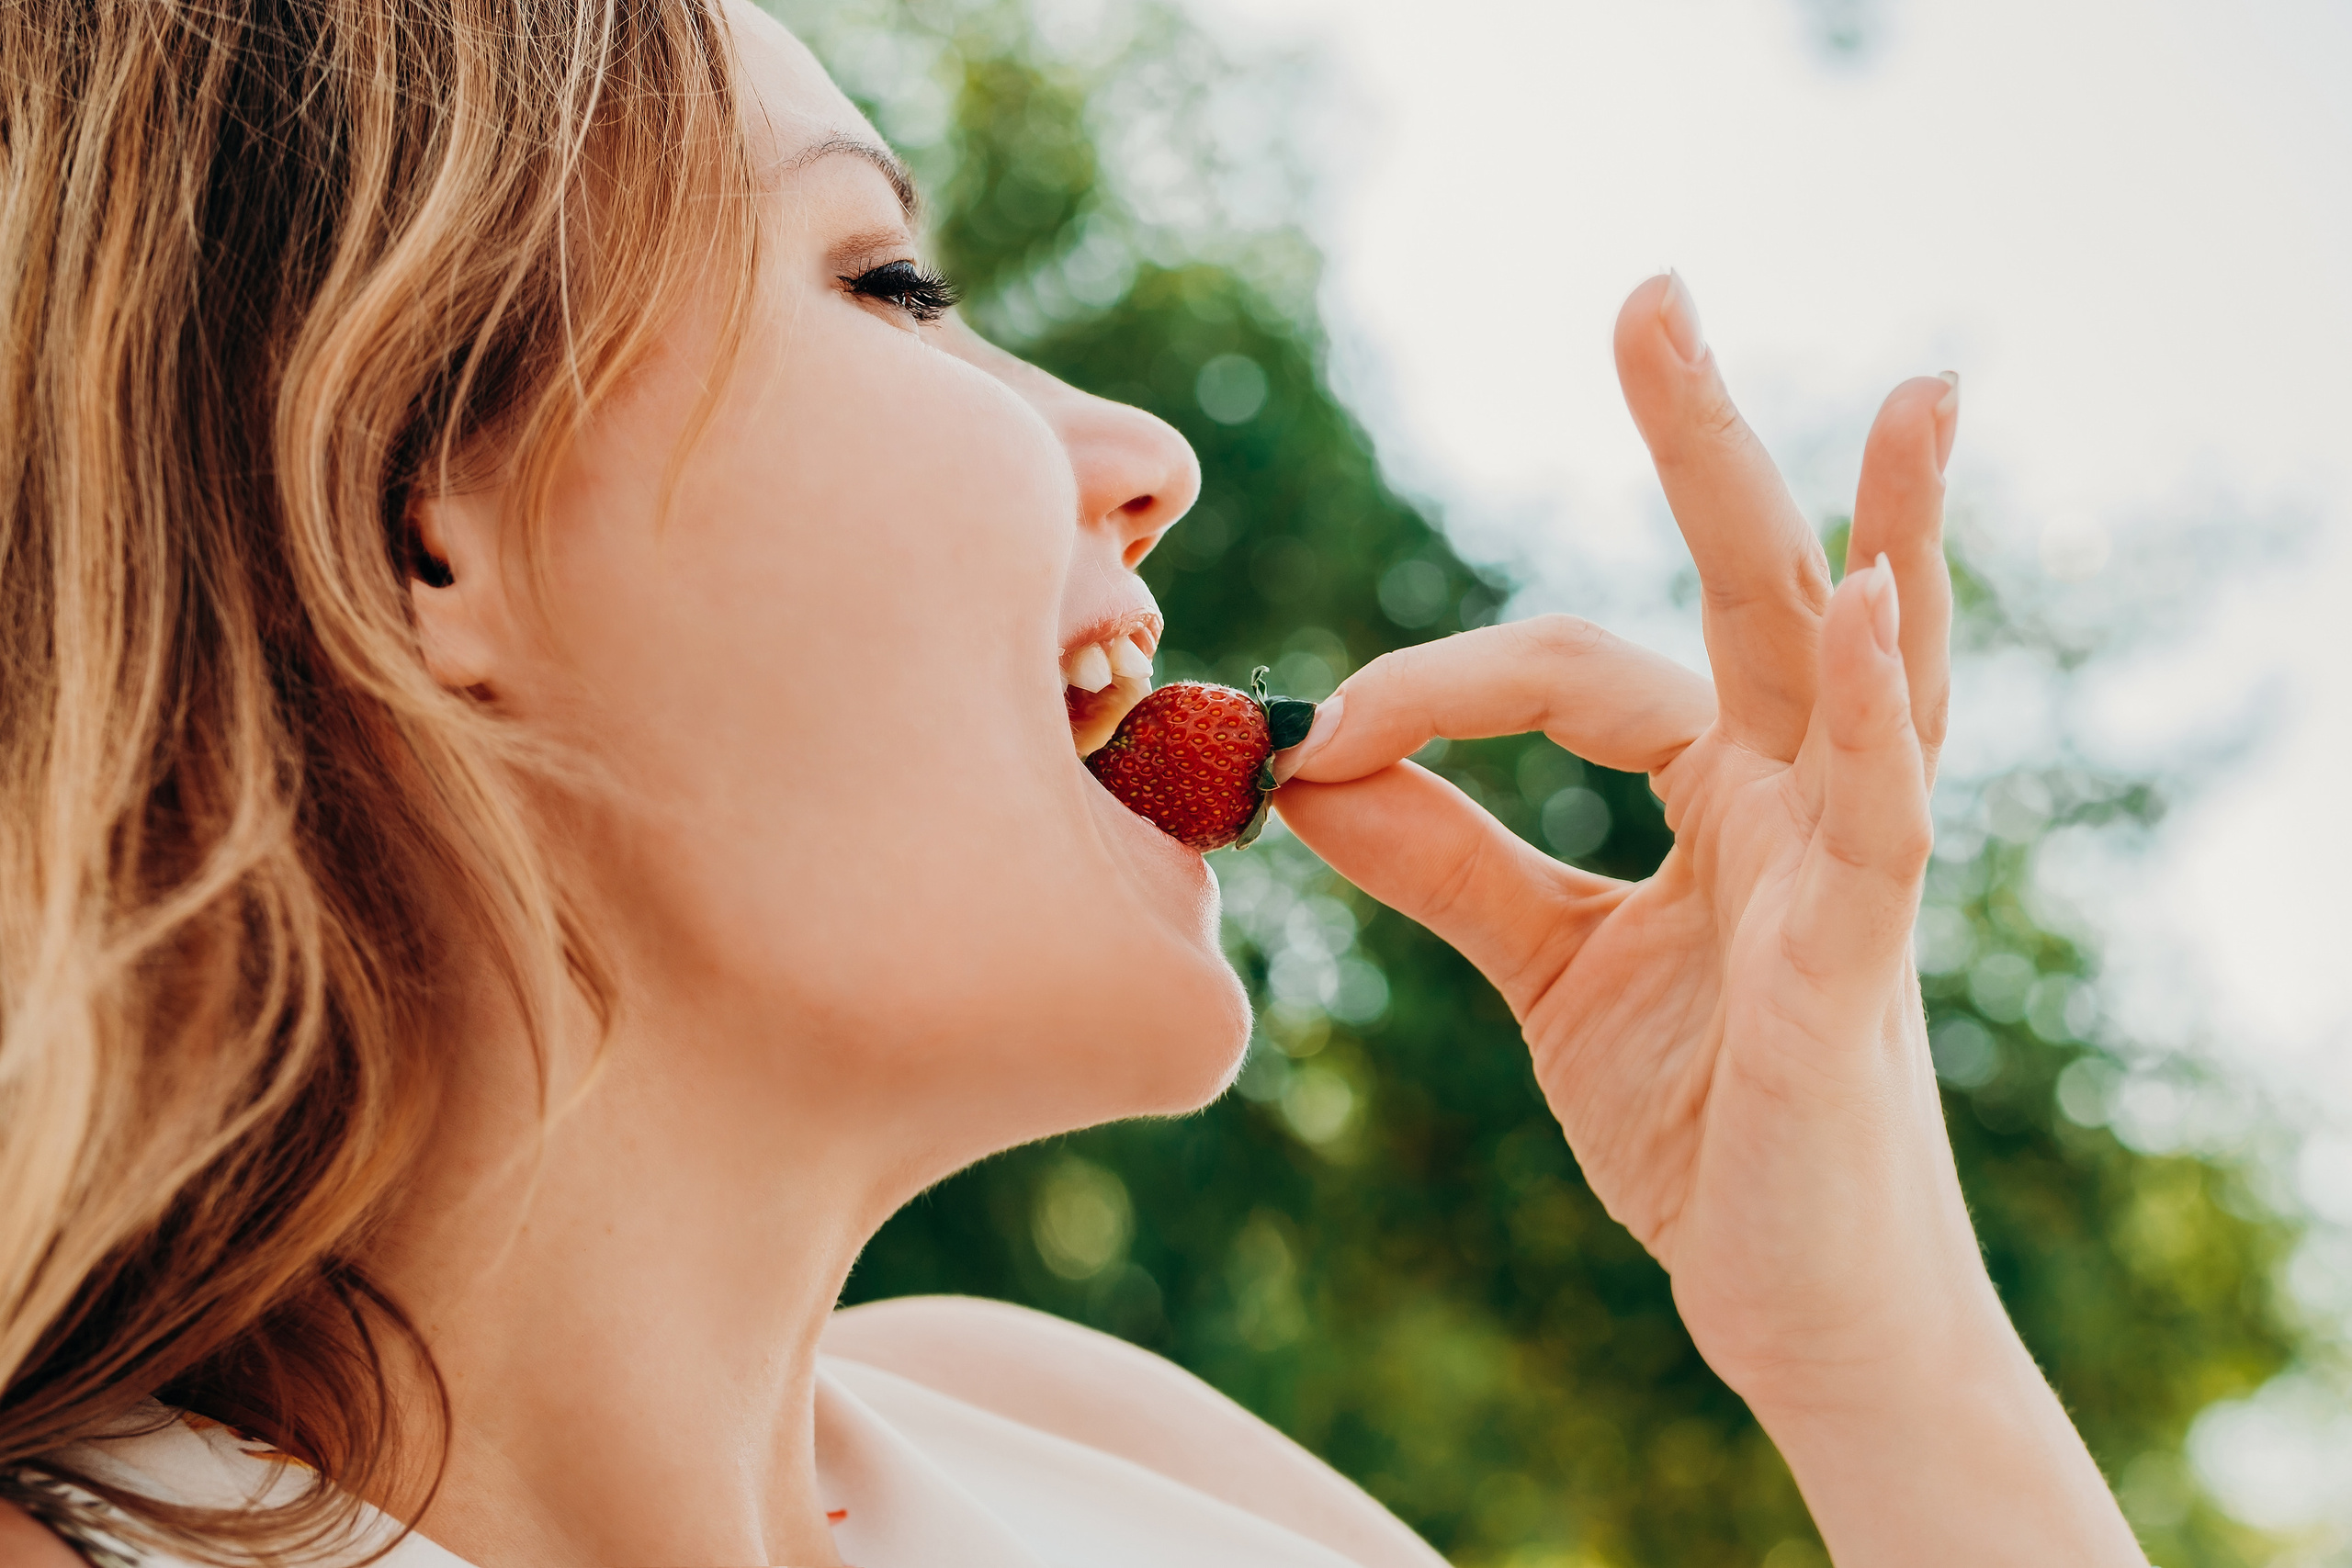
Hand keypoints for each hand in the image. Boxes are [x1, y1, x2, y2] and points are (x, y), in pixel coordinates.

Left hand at [1274, 275, 2142, 1564]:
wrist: (1792, 1308)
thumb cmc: (1701, 1125)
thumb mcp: (1552, 969)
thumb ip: (1447, 863)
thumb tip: (1309, 773)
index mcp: (1721, 793)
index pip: (1568, 672)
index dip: (1434, 687)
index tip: (1320, 734)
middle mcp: (1796, 800)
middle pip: (1752, 587)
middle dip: (1703, 442)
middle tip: (1650, 296)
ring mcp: (1848, 870)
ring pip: (1859, 668)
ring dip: (1878, 526)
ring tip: (1915, 398)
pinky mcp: (1862, 964)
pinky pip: (1880, 814)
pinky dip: (1870, 708)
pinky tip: (1864, 605)